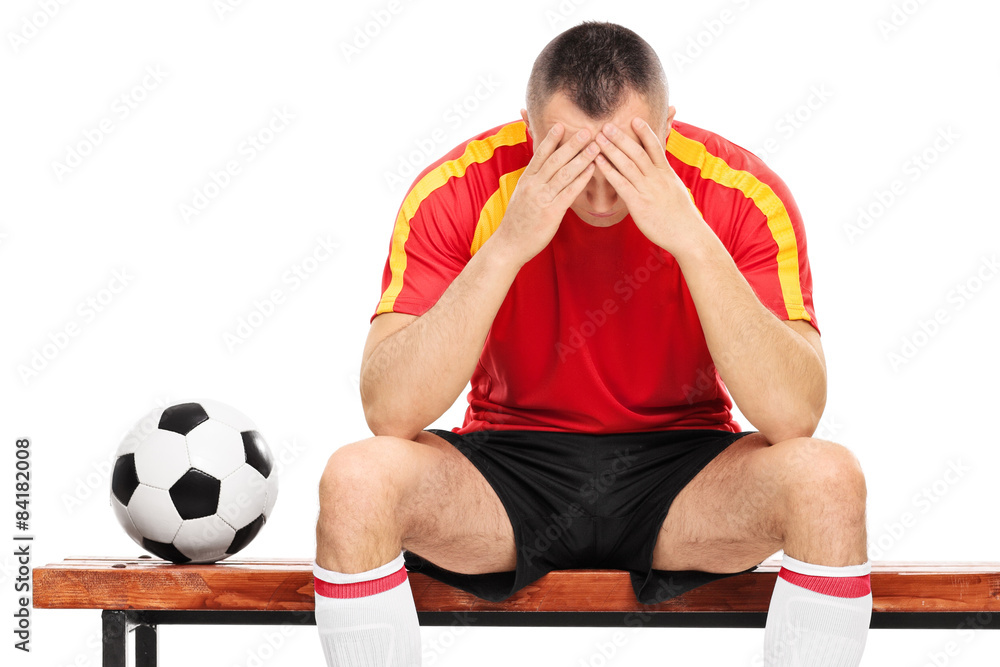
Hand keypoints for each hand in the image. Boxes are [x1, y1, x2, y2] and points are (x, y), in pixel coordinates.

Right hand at [491, 123, 598, 266]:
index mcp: (526, 180)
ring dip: (581, 158)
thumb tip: (543, 171)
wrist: (509, 244)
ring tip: (595, 146)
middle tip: (586, 130)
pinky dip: (582, 179)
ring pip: (565, 173)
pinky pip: (569, 192)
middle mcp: (533, 186)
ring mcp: (542, 198)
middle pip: (555, 160)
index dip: (550, 139)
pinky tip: (592, 169)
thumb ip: (533, 182)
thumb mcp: (520, 196)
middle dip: (572, 144)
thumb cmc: (518, 222)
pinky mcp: (551, 212)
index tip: (561, 126)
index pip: (539, 155)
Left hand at [595, 118, 707, 254]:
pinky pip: (621, 183)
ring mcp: (648, 190)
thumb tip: (660, 170)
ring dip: (611, 150)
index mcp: (666, 173)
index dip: (644, 132)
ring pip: (627, 164)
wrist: (688, 235)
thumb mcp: (676, 190)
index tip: (634, 119)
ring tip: (598, 138)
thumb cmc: (681, 216)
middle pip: (637, 152)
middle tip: (606, 125)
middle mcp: (657, 178)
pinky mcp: (639, 204)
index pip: (655, 147)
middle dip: (621, 137)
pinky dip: (608, 171)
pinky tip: (598, 162)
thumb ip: (665, 178)